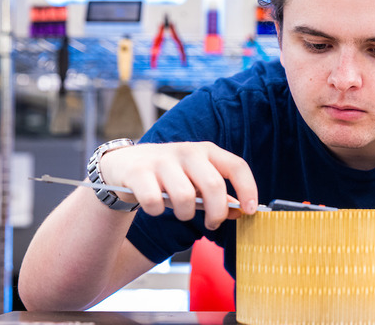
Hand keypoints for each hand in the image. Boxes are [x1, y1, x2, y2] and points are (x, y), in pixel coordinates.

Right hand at [99, 141, 258, 229]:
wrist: (125, 164)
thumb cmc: (169, 175)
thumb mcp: (197, 179)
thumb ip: (219, 195)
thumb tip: (242, 210)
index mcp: (207, 151)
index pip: (236, 166)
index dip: (248, 189)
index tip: (250, 210)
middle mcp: (187, 151)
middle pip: (213, 185)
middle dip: (216, 212)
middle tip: (212, 224)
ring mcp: (162, 160)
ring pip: (184, 196)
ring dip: (185, 214)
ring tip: (181, 213)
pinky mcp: (139, 172)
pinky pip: (155, 202)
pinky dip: (157, 211)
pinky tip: (155, 207)